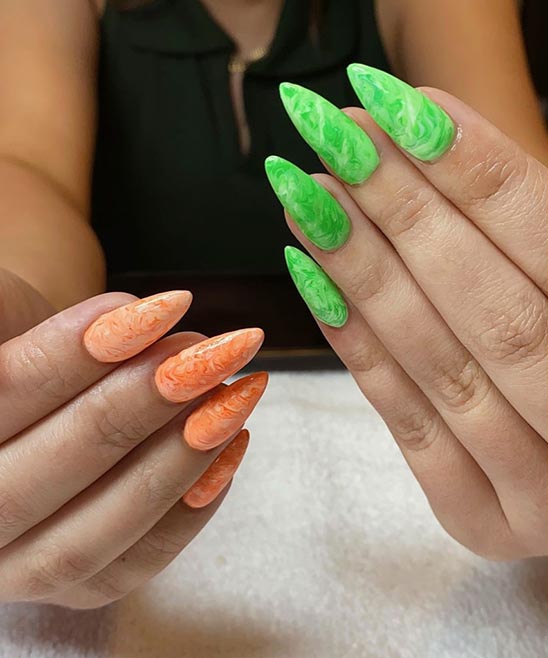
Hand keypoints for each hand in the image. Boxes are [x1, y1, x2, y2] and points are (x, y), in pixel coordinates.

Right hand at [0, 272, 265, 607]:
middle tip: (209, 354)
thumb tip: (120, 320)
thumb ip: (15, 311)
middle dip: (136, 407)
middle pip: (41, 476)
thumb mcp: (7, 314)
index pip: (1, 396)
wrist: (36, 399)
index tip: (160, 308)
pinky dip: (189, 509)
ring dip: (175, 460)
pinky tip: (233, 442)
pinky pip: (132, 565)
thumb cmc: (25, 348)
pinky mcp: (76, 586)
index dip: (73, 354)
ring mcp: (17, 568)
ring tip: (236, 394)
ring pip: (86, 537)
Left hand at [268, 66, 547, 559]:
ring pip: (436, 358)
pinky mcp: (479, 515)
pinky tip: (310, 277)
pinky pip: (407, 424)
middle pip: (480, 295)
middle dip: (398, 206)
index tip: (389, 103)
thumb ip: (524, 239)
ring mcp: (537, 485)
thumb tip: (423, 132)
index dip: (467, 163)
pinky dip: (357, 348)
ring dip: (359, 268)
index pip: (543, 233)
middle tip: (329, 133)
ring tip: (302, 195)